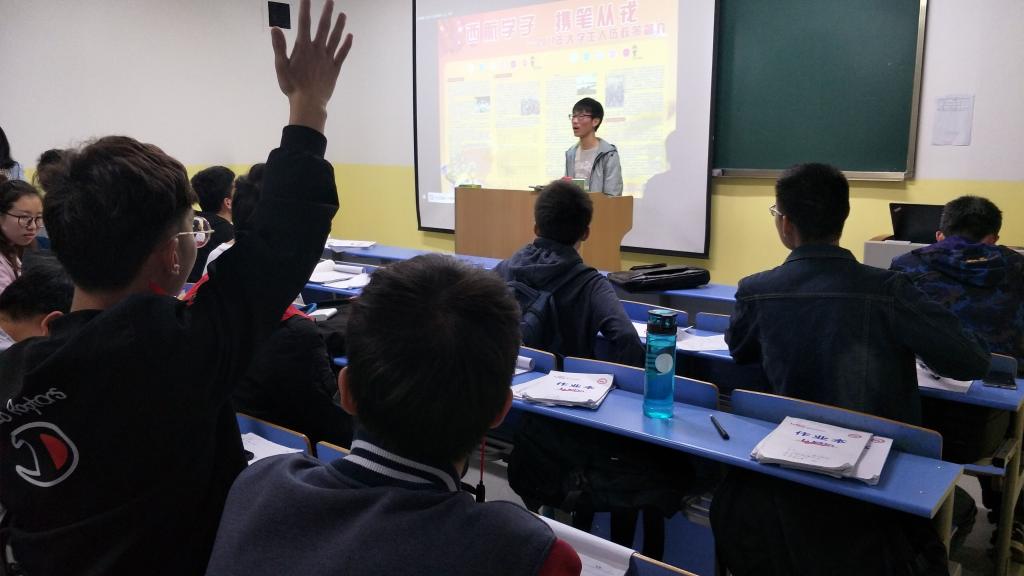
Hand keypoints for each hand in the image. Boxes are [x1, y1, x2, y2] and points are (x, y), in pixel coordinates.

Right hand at [271, 0, 353, 131]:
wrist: (309, 103)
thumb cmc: (292, 86)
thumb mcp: (281, 66)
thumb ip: (279, 47)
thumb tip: (275, 28)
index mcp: (303, 48)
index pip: (304, 23)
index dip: (305, 8)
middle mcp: (317, 50)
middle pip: (323, 27)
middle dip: (327, 12)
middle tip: (331, 0)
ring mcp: (327, 59)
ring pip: (335, 38)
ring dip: (339, 25)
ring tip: (343, 14)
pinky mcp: (334, 69)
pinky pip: (342, 54)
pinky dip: (346, 45)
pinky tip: (350, 36)